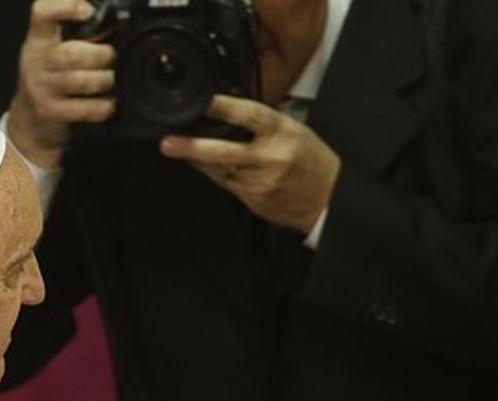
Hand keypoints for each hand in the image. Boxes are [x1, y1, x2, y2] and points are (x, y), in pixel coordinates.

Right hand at [7, 0, 115, 168]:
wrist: (30, 118)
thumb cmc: (49, 78)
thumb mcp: (50, 50)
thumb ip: (74, 35)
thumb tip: (108, 24)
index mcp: (38, 40)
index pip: (43, 14)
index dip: (65, 8)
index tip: (87, 10)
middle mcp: (36, 61)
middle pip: (70, 53)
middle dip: (100, 55)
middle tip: (111, 58)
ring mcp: (42, 88)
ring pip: (79, 81)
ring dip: (105, 80)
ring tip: (111, 80)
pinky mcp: (51, 111)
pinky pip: (84, 108)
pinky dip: (104, 106)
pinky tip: (108, 102)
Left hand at [159, 95, 340, 232]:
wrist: (329, 200)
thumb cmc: (314, 163)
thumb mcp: (296, 131)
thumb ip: (265, 123)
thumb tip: (231, 111)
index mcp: (282, 134)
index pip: (249, 116)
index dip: (223, 107)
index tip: (203, 101)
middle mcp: (269, 158)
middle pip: (224, 152)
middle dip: (192, 147)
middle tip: (168, 143)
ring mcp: (260, 183)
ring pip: (218, 170)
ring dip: (197, 160)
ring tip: (178, 149)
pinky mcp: (254, 201)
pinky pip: (226, 185)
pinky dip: (215, 174)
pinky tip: (208, 167)